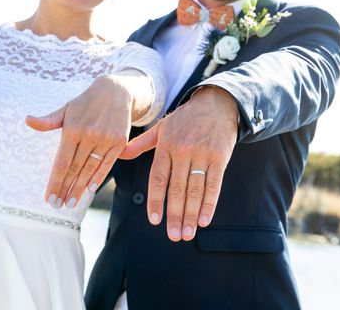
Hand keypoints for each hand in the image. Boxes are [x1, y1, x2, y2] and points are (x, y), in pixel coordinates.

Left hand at [25, 75, 132, 208]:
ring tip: (71, 203)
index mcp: (73, 129)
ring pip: (90, 169)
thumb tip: (28, 120)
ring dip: (80, 188)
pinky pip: (107, 163)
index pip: (62, 162)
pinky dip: (98, 177)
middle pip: (75, 169)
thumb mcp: (66, 109)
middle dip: (65, 189)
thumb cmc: (85, 103)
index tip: (49, 197)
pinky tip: (90, 189)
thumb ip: (48, 121)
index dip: (55, 182)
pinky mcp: (119, 141)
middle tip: (57, 206)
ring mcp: (106, 139)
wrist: (115, 91)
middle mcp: (89, 135)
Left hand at [120, 86, 237, 241]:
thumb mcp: (161, 128)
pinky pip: (214, 185)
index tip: (154, 220)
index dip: (156, 200)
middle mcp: (183, 151)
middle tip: (172, 236)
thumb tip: (119, 155)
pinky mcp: (220, 158)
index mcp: (166, 145)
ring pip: (195, 190)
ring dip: (191, 214)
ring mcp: (202, 154)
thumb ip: (141, 144)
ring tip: (187, 234)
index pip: (158, 178)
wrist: (216, 103)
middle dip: (175, 215)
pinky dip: (209, 204)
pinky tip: (204, 220)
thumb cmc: (185, 119)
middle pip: (177, 188)